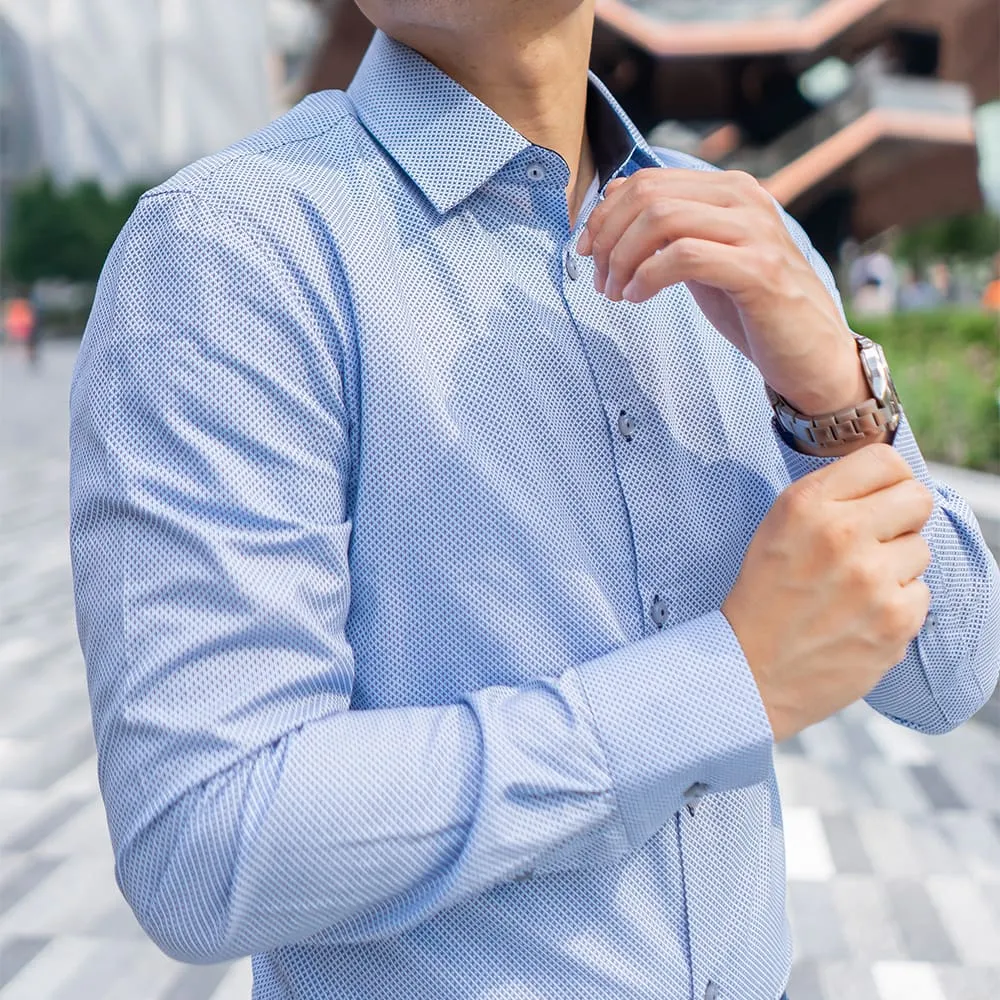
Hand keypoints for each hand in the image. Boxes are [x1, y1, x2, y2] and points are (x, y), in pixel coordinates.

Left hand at [576, 169, 867, 415]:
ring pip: (661, 219)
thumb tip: (613, 203)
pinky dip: (646, 277)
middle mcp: (745, 198)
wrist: (810, 353)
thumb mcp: (705, 257)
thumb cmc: (753, 308)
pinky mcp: (757, 270)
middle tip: (600, 280)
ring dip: (623, 259)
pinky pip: (683, 257)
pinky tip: (637, 299)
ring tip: (617, 293)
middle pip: (648, 196)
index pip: (647, 180)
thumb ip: (670, 230)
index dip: (604, 214)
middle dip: (608, 238)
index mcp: (729, 189)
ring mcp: (754, 232)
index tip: (586, 251)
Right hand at [721, 445, 933, 741]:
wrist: (752, 670)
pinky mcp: (896, 620)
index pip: (885, 460)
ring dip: (896, 566)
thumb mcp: (777, 527)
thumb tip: (891, 481)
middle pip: (917, 499)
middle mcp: (842, 534)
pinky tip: (861, 616)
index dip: (888, 479)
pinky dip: (897, 604)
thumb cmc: (764, 595)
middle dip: (900, 518)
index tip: (880, 497)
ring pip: (921, 549)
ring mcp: (873, 579)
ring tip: (855, 588)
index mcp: (807, 505)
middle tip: (873, 543)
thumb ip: (830, 496)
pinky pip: (922, 592)